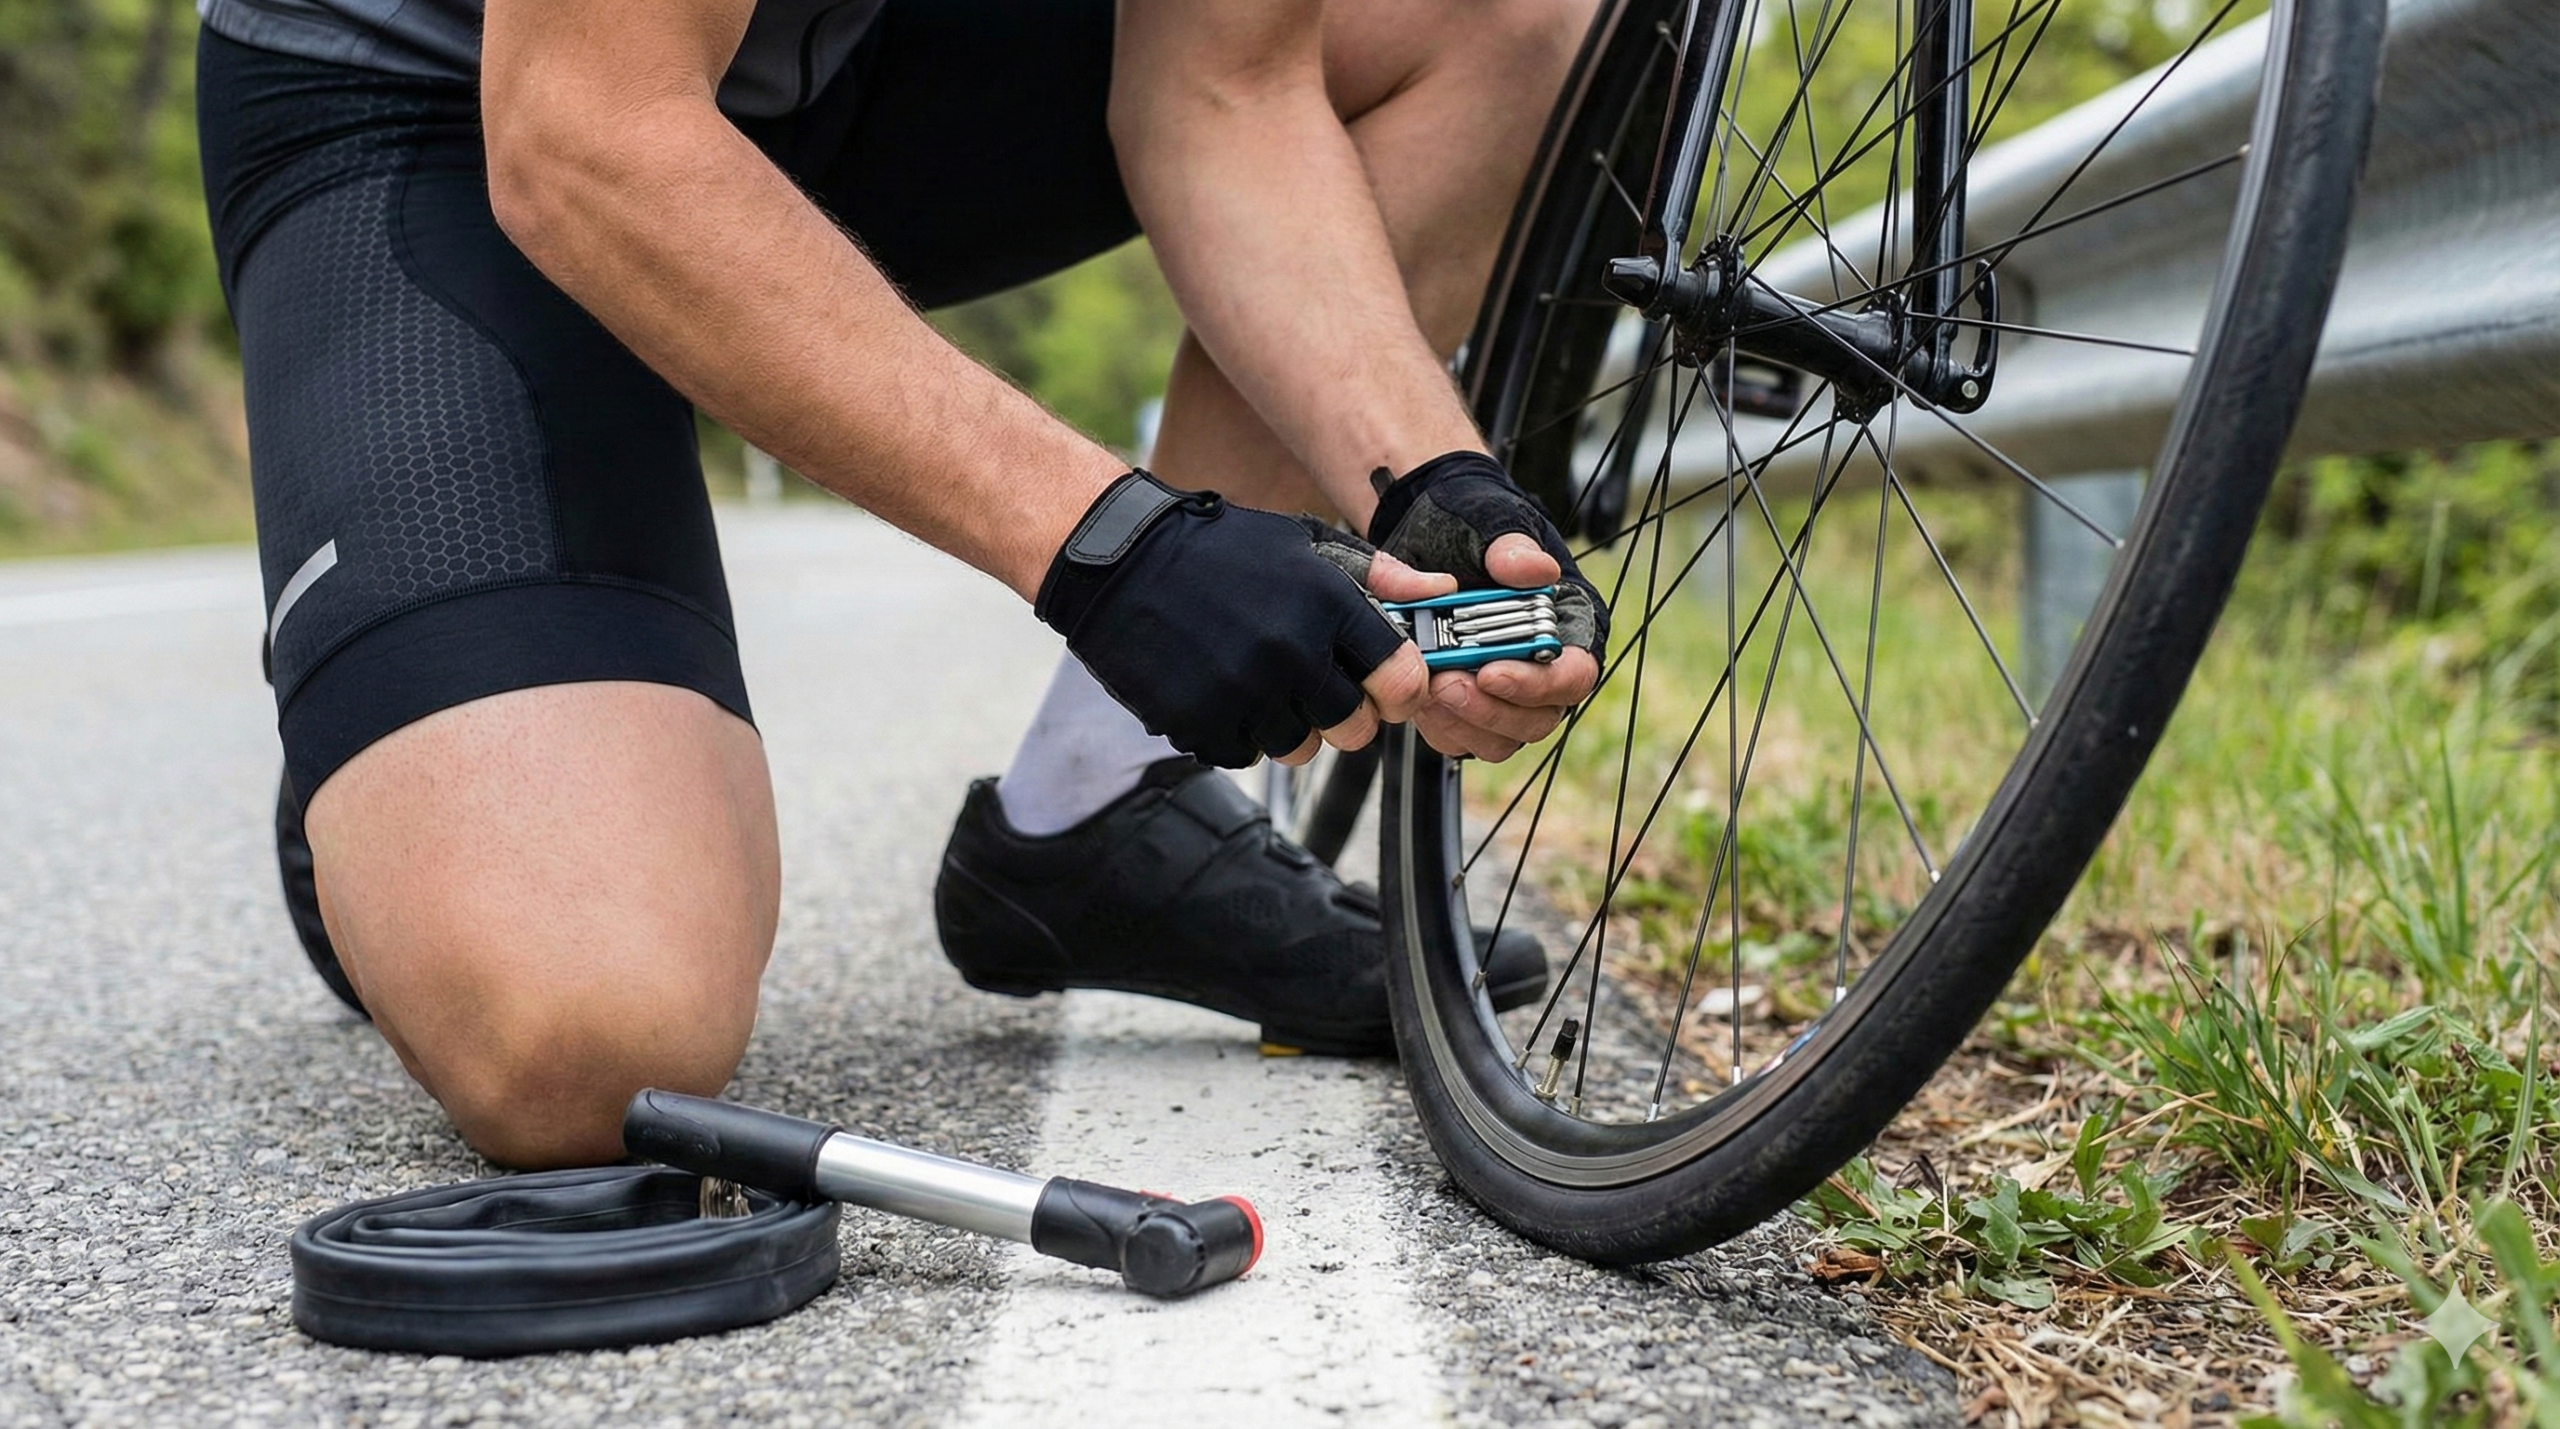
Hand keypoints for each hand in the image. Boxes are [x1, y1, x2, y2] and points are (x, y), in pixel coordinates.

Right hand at [1037, 474, 1430, 768]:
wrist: (1120, 562)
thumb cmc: (1221, 549)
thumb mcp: (1305, 542)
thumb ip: (1379, 575)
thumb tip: (1442, 591)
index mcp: (1327, 605)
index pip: (1402, 680)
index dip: (1401, 691)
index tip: (1387, 688)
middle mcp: (1289, 653)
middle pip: (1355, 729)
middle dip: (1346, 715)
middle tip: (1317, 686)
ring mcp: (1241, 693)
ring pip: (1299, 748)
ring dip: (1289, 725)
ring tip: (1262, 683)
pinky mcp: (1198, 721)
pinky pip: (1245, 754)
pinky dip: (1239, 734)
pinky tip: (1223, 692)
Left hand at [1365, 452, 1605, 760]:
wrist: (1423, 533)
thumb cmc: (1469, 526)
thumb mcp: (1488, 523)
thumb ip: (1511, 548)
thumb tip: (1538, 571)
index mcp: (1569, 627)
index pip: (1574, 675)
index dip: (1539, 684)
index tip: (1491, 672)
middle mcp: (1545, 669)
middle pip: (1538, 719)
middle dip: (1490, 710)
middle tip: (1445, 685)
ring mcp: (1508, 694)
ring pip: (1500, 738)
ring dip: (1462, 722)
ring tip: (1426, 689)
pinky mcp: (1470, 707)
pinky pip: (1463, 738)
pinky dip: (1440, 725)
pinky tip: (1417, 695)